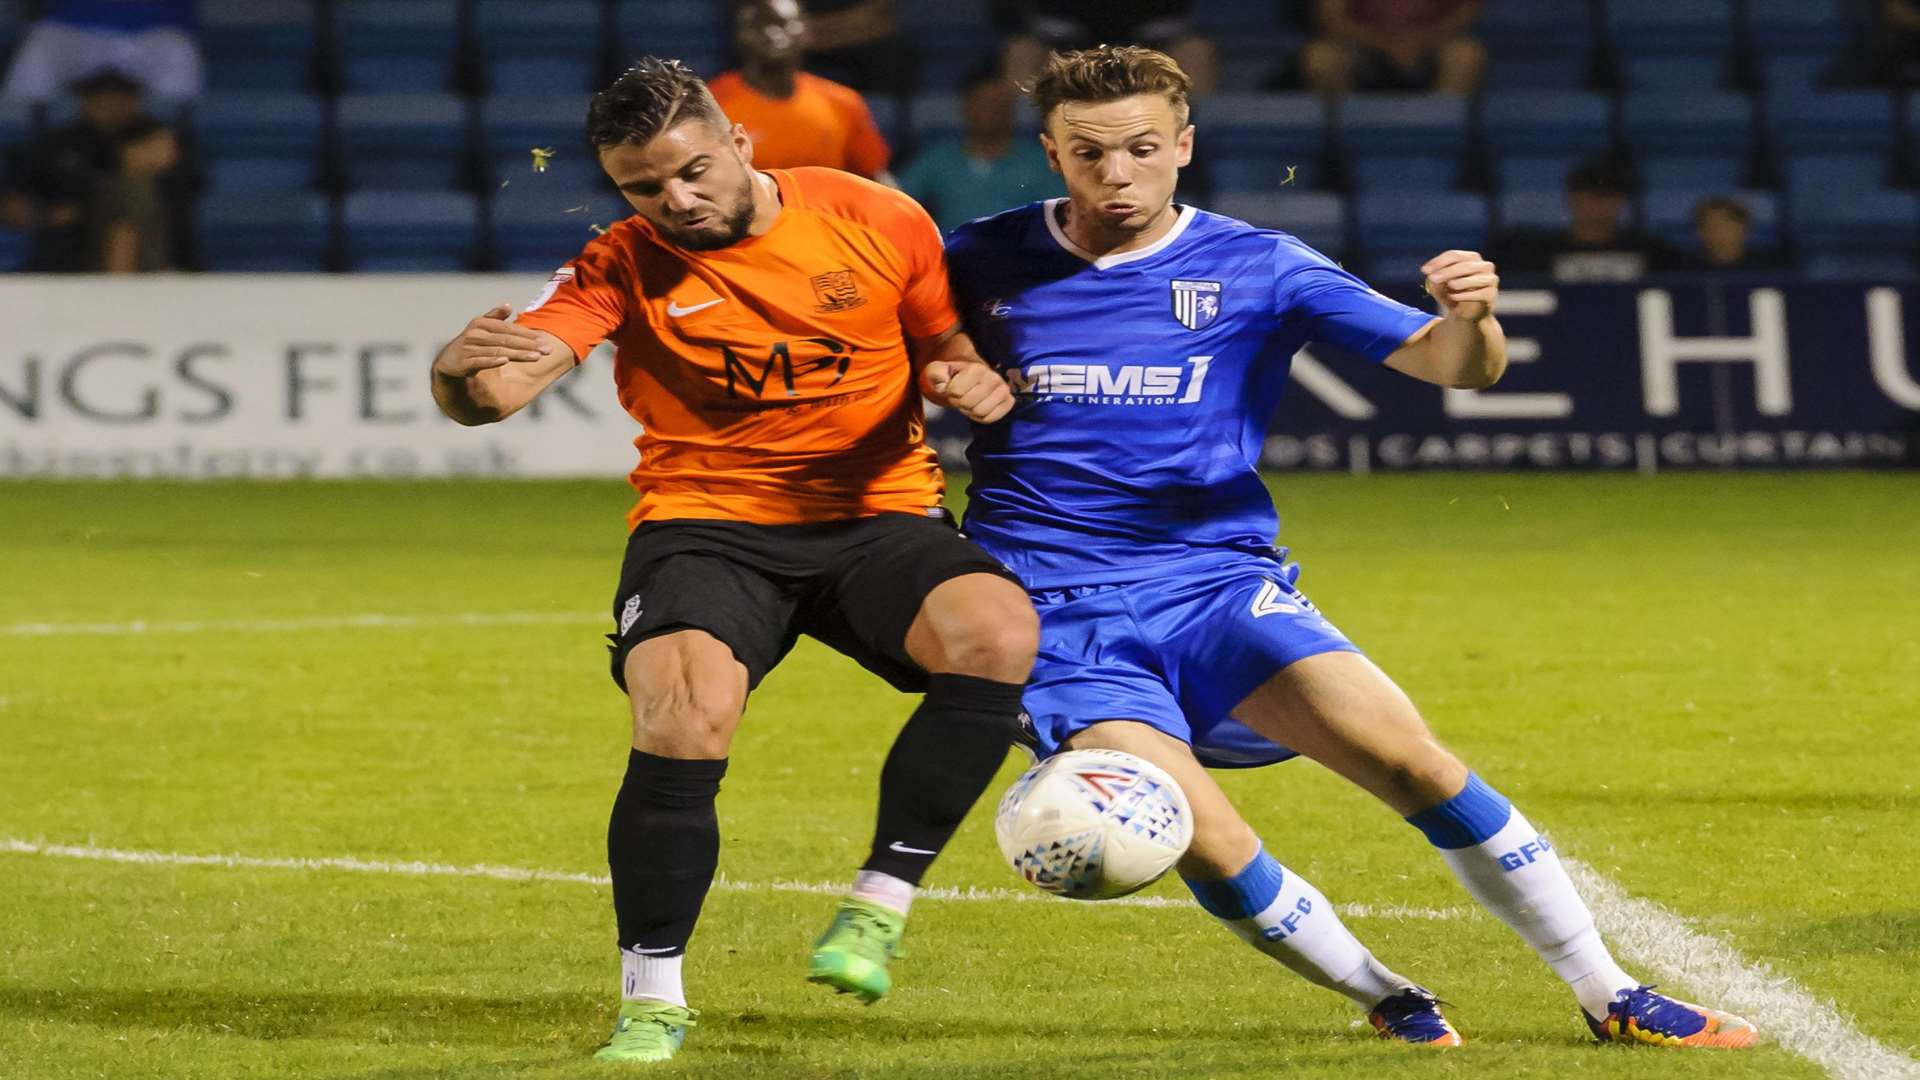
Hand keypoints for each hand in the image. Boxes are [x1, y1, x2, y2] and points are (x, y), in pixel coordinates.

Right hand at [434, 304, 554, 377]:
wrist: (447, 364)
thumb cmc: (470, 345)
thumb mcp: (481, 328)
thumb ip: (495, 318)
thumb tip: (508, 305)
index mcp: (482, 323)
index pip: (509, 329)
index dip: (528, 334)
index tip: (545, 340)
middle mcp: (475, 333)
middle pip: (507, 339)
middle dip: (529, 345)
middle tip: (548, 350)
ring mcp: (469, 348)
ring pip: (498, 350)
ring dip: (518, 354)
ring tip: (536, 357)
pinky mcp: (463, 362)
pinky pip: (480, 361)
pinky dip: (492, 361)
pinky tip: (504, 361)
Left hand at [923, 359, 1014, 422]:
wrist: (970, 376)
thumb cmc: (953, 375)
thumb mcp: (938, 370)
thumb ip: (936, 373)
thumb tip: (942, 384)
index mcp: (976, 368)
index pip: (956, 392)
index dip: (949, 393)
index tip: (951, 388)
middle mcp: (993, 377)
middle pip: (969, 404)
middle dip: (959, 403)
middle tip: (958, 397)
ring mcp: (1003, 390)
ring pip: (981, 412)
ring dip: (969, 411)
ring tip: (967, 402)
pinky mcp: (1008, 402)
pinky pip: (991, 418)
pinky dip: (981, 417)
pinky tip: (977, 408)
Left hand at [1421, 250, 1498, 321]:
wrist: (1466, 314)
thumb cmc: (1452, 294)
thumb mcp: (1439, 285)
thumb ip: (1436, 278)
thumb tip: (1432, 275)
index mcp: (1471, 258)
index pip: (1454, 255)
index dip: (1438, 262)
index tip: (1424, 270)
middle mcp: (1484, 266)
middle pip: (1465, 264)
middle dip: (1447, 271)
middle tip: (1432, 278)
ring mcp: (1491, 279)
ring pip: (1475, 278)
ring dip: (1459, 282)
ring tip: (1449, 286)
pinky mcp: (1491, 294)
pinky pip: (1479, 293)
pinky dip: (1465, 295)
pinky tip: (1454, 297)